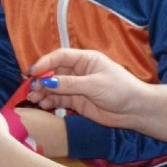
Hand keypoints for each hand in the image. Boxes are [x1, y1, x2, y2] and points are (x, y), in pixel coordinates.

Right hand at [26, 48, 147, 129]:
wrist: (135, 110)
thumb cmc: (119, 90)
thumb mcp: (94, 85)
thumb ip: (70, 84)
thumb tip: (46, 82)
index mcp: (85, 59)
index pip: (60, 56)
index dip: (45, 63)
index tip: (32, 72)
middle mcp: (79, 71)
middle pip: (54, 72)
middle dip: (41, 80)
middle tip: (31, 89)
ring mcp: (77, 86)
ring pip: (54, 87)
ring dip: (43, 92)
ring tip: (33, 99)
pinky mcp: (77, 101)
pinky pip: (59, 99)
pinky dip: (49, 101)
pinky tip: (43, 105)